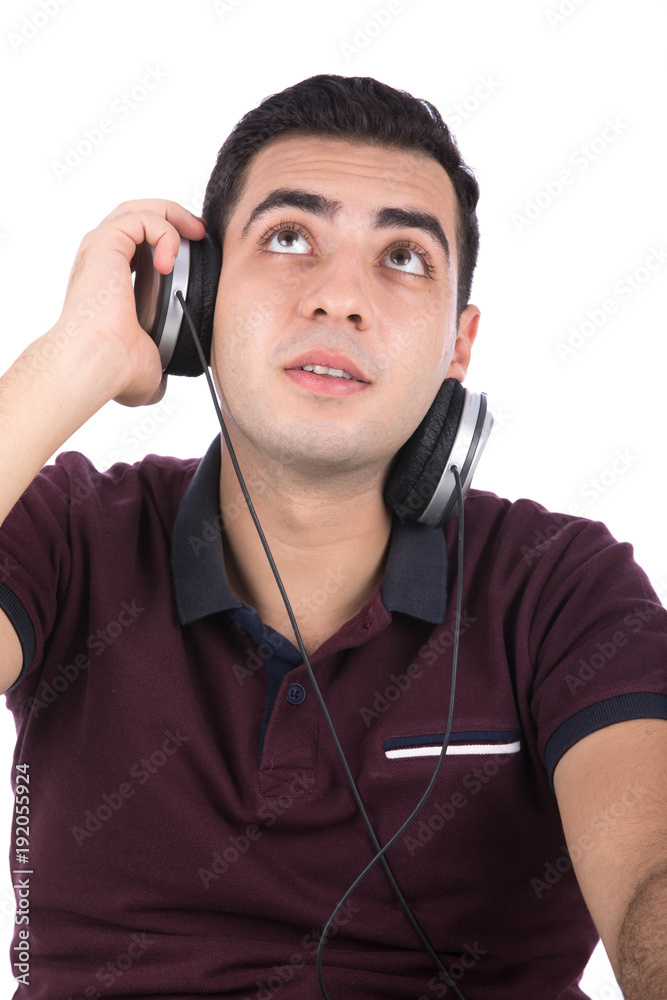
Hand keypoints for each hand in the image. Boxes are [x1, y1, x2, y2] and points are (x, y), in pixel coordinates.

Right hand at [59, 199, 206, 406]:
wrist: (99, 362)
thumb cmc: (115, 369)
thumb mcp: (147, 367)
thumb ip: (155, 366)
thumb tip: (159, 388)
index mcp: (110, 282)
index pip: (138, 245)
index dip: (169, 241)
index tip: (195, 254)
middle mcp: (102, 261)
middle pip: (138, 216)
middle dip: (174, 217)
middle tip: (199, 234)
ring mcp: (101, 249)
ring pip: (139, 209)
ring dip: (172, 217)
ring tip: (194, 235)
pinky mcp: (105, 243)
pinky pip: (142, 218)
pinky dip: (165, 231)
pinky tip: (172, 260)